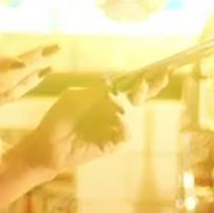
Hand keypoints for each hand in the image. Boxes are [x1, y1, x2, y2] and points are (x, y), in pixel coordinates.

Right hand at [0, 28, 55, 136]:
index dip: (10, 66)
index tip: (28, 59)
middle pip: (9, 78)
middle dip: (34, 64)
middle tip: (55, 51)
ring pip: (12, 90)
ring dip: (33, 77)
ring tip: (51, 66)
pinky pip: (6, 99)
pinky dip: (22, 89)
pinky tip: (34, 82)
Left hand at [6, 71, 167, 178]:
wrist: (48, 145)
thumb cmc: (58, 119)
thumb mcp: (74, 98)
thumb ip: (95, 92)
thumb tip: (114, 85)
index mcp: (105, 96)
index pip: (130, 83)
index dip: (147, 76)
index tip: (163, 67)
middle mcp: (113, 110)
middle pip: (139, 96)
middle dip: (152, 85)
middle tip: (165, 74)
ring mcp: (115, 126)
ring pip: (128, 112)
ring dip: (119, 107)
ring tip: (102, 110)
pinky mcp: (112, 143)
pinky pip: (124, 132)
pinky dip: (119, 126)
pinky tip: (112, 123)